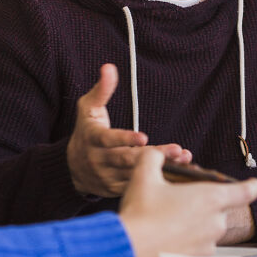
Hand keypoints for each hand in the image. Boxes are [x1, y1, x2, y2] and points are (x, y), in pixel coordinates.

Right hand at [67, 64, 189, 196]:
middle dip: (152, 155)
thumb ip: (101, 90)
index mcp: (92, 139)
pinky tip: (180, 170)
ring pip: (137, 175)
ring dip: (162, 168)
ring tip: (183, 158)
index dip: (124, 139)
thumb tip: (109, 67)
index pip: (108, 140)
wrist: (73, 168)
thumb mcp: (88, 109)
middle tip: (176, 150)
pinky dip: (160, 180)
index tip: (143, 137)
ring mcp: (109, 178)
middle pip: (128, 160)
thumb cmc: (85, 131)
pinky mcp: (118, 189)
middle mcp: (100, 161)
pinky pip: (141, 186)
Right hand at [119, 149, 256, 256]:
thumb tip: (157, 153)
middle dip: (206, 202)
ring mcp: (208, 244)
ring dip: (197, 222)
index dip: (251, 186)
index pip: (244, 191)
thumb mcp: (144, 174)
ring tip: (170, 218)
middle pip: (221, 208)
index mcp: (210, 198)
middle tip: (181, 198)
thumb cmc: (142, 213)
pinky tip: (168, 235)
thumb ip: (154, 157)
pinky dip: (189, 240)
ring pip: (209, 227)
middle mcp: (215, 222)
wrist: (130, 250)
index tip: (254, 184)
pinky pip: (200, 245)